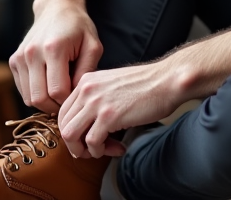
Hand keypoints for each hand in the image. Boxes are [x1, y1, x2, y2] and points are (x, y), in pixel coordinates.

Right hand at [9, 0, 103, 112]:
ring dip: (45, 103)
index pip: (57, 91)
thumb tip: (75, 97)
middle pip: (40, 98)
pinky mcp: (14, 61)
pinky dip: (36, 94)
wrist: (57, 8)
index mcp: (53, 49)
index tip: (78, 96)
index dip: (69, 100)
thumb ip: (86, 72)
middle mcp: (32, 53)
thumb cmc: (79, 27)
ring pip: (29, 98)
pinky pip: (23, 91)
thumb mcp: (93, 46)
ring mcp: (20, 57)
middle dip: (56, 106)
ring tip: (60, 93)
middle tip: (69, 100)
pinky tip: (49, 85)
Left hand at [57, 61, 184, 157]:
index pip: (63, 112)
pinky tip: (117, 148)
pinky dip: (101, 151)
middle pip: (64, 125)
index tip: (88, 140)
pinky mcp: (109, 116)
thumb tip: (87, 128)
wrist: (167, 81)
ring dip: (85, 150)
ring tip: (103, 151)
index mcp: (86, 81)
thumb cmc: (146, 85)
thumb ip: (96, 100)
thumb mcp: (112, 85)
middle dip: (76, 144)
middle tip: (94, 150)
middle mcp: (86, 89)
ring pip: (70, 135)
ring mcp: (96, 102)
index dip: (74, 132)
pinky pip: (92, 142)